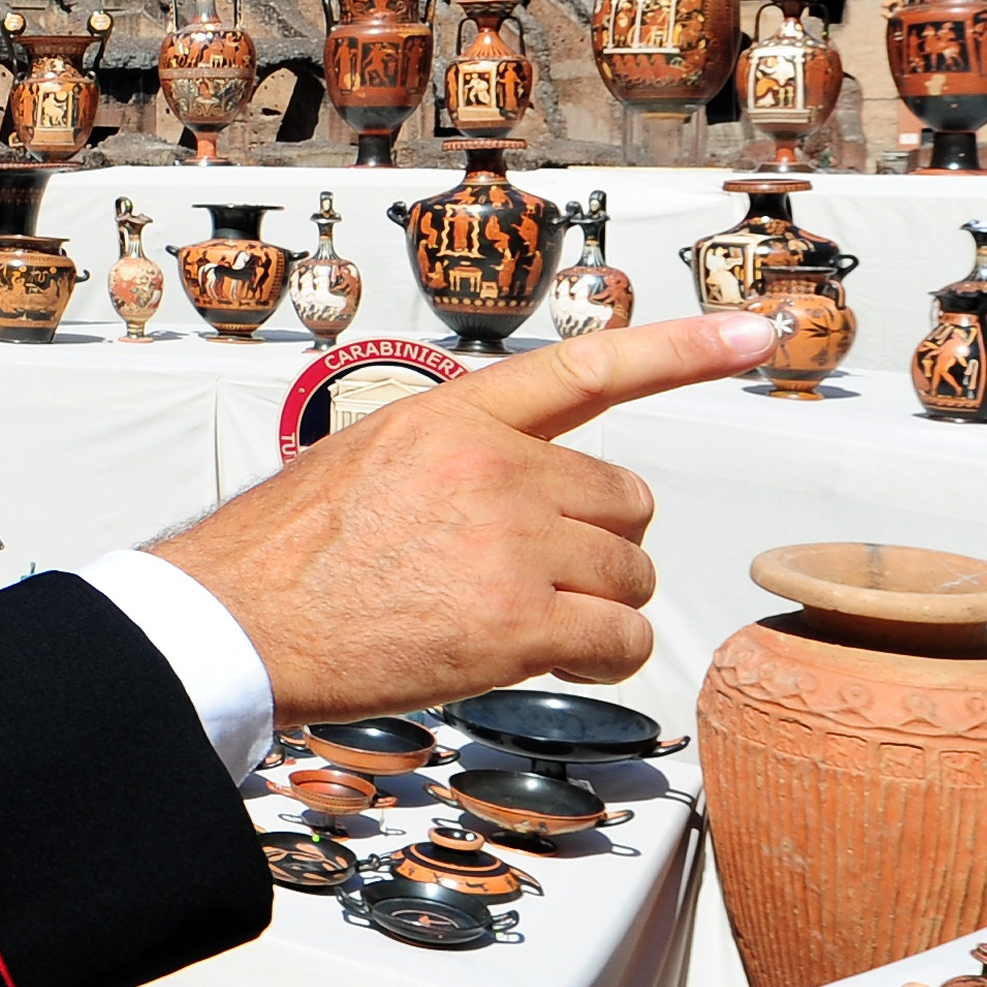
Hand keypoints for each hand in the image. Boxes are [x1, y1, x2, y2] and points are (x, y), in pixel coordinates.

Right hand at [150, 312, 773, 728]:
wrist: (230, 625)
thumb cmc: (283, 560)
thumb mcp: (366, 459)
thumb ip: (454, 456)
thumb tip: (522, 493)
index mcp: (453, 414)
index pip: (590, 366)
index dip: (684, 345)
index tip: (756, 328)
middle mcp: (493, 465)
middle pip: (624, 502)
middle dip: (592, 546)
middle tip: (521, 578)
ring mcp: (510, 541)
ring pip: (629, 574)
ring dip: (593, 607)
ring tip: (508, 620)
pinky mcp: (518, 621)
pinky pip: (622, 638)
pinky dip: (602, 656)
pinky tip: (546, 658)